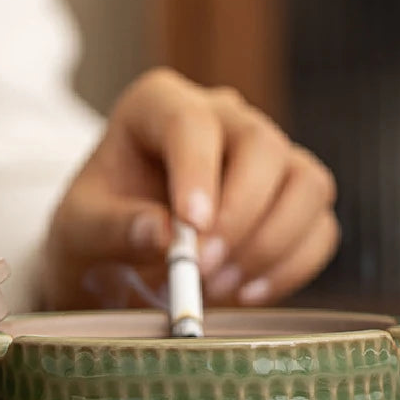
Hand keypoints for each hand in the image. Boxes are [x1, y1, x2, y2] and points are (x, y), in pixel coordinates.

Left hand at [42, 68, 338, 310]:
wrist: (120, 261)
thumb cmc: (96, 231)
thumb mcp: (79, 232)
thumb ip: (112, 228)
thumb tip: (163, 233)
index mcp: (157, 106)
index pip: (191, 121)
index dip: (197, 171)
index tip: (190, 226)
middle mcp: (221, 119)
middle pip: (262, 145)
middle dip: (240, 214)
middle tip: (202, 269)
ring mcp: (265, 157)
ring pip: (306, 183)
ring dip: (271, 243)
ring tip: (218, 286)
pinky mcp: (292, 201)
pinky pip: (320, 227)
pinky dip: (291, 267)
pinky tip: (246, 293)